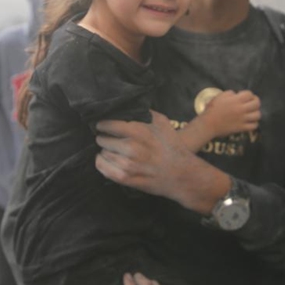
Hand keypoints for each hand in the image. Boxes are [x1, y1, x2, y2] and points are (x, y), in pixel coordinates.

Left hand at [96, 111, 229, 213]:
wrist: (182, 174)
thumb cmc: (172, 147)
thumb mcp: (162, 122)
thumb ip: (144, 112)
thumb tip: (129, 105)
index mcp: (139, 131)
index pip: (108, 124)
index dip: (103, 125)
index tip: (102, 126)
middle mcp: (131, 148)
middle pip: (102, 139)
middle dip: (104, 138)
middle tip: (107, 138)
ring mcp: (127, 165)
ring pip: (102, 154)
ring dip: (105, 151)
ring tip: (110, 150)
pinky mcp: (126, 179)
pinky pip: (103, 169)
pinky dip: (101, 163)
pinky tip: (106, 160)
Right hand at [201, 90, 259, 137]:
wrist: (208, 124)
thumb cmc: (212, 109)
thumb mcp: (219, 97)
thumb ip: (230, 94)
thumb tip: (236, 95)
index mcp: (236, 100)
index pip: (249, 94)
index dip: (248, 94)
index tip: (244, 96)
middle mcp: (241, 109)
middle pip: (257, 103)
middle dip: (255, 101)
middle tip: (251, 102)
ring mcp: (243, 119)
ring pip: (257, 115)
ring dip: (255, 112)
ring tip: (251, 112)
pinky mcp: (242, 128)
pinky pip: (254, 126)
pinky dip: (254, 123)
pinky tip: (250, 121)